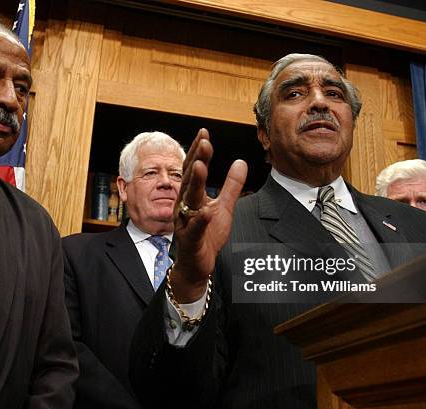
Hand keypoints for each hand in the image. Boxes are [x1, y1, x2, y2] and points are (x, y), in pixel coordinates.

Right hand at [171, 129, 247, 302]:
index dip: (198, 151)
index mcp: (192, 196)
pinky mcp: (190, 240)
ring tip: (200, 165)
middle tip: (204, 141)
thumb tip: (241, 161)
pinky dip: (200, 220)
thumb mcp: (224, 207)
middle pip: (190, 179)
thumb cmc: (207, 235)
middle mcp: (184, 205)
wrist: (196, 264)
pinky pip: (194, 228)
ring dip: (195, 183)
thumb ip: (232, 185)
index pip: (193, 169)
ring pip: (189, 200)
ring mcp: (185, 222)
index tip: (204, 133)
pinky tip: (206, 211)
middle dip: (197, 159)